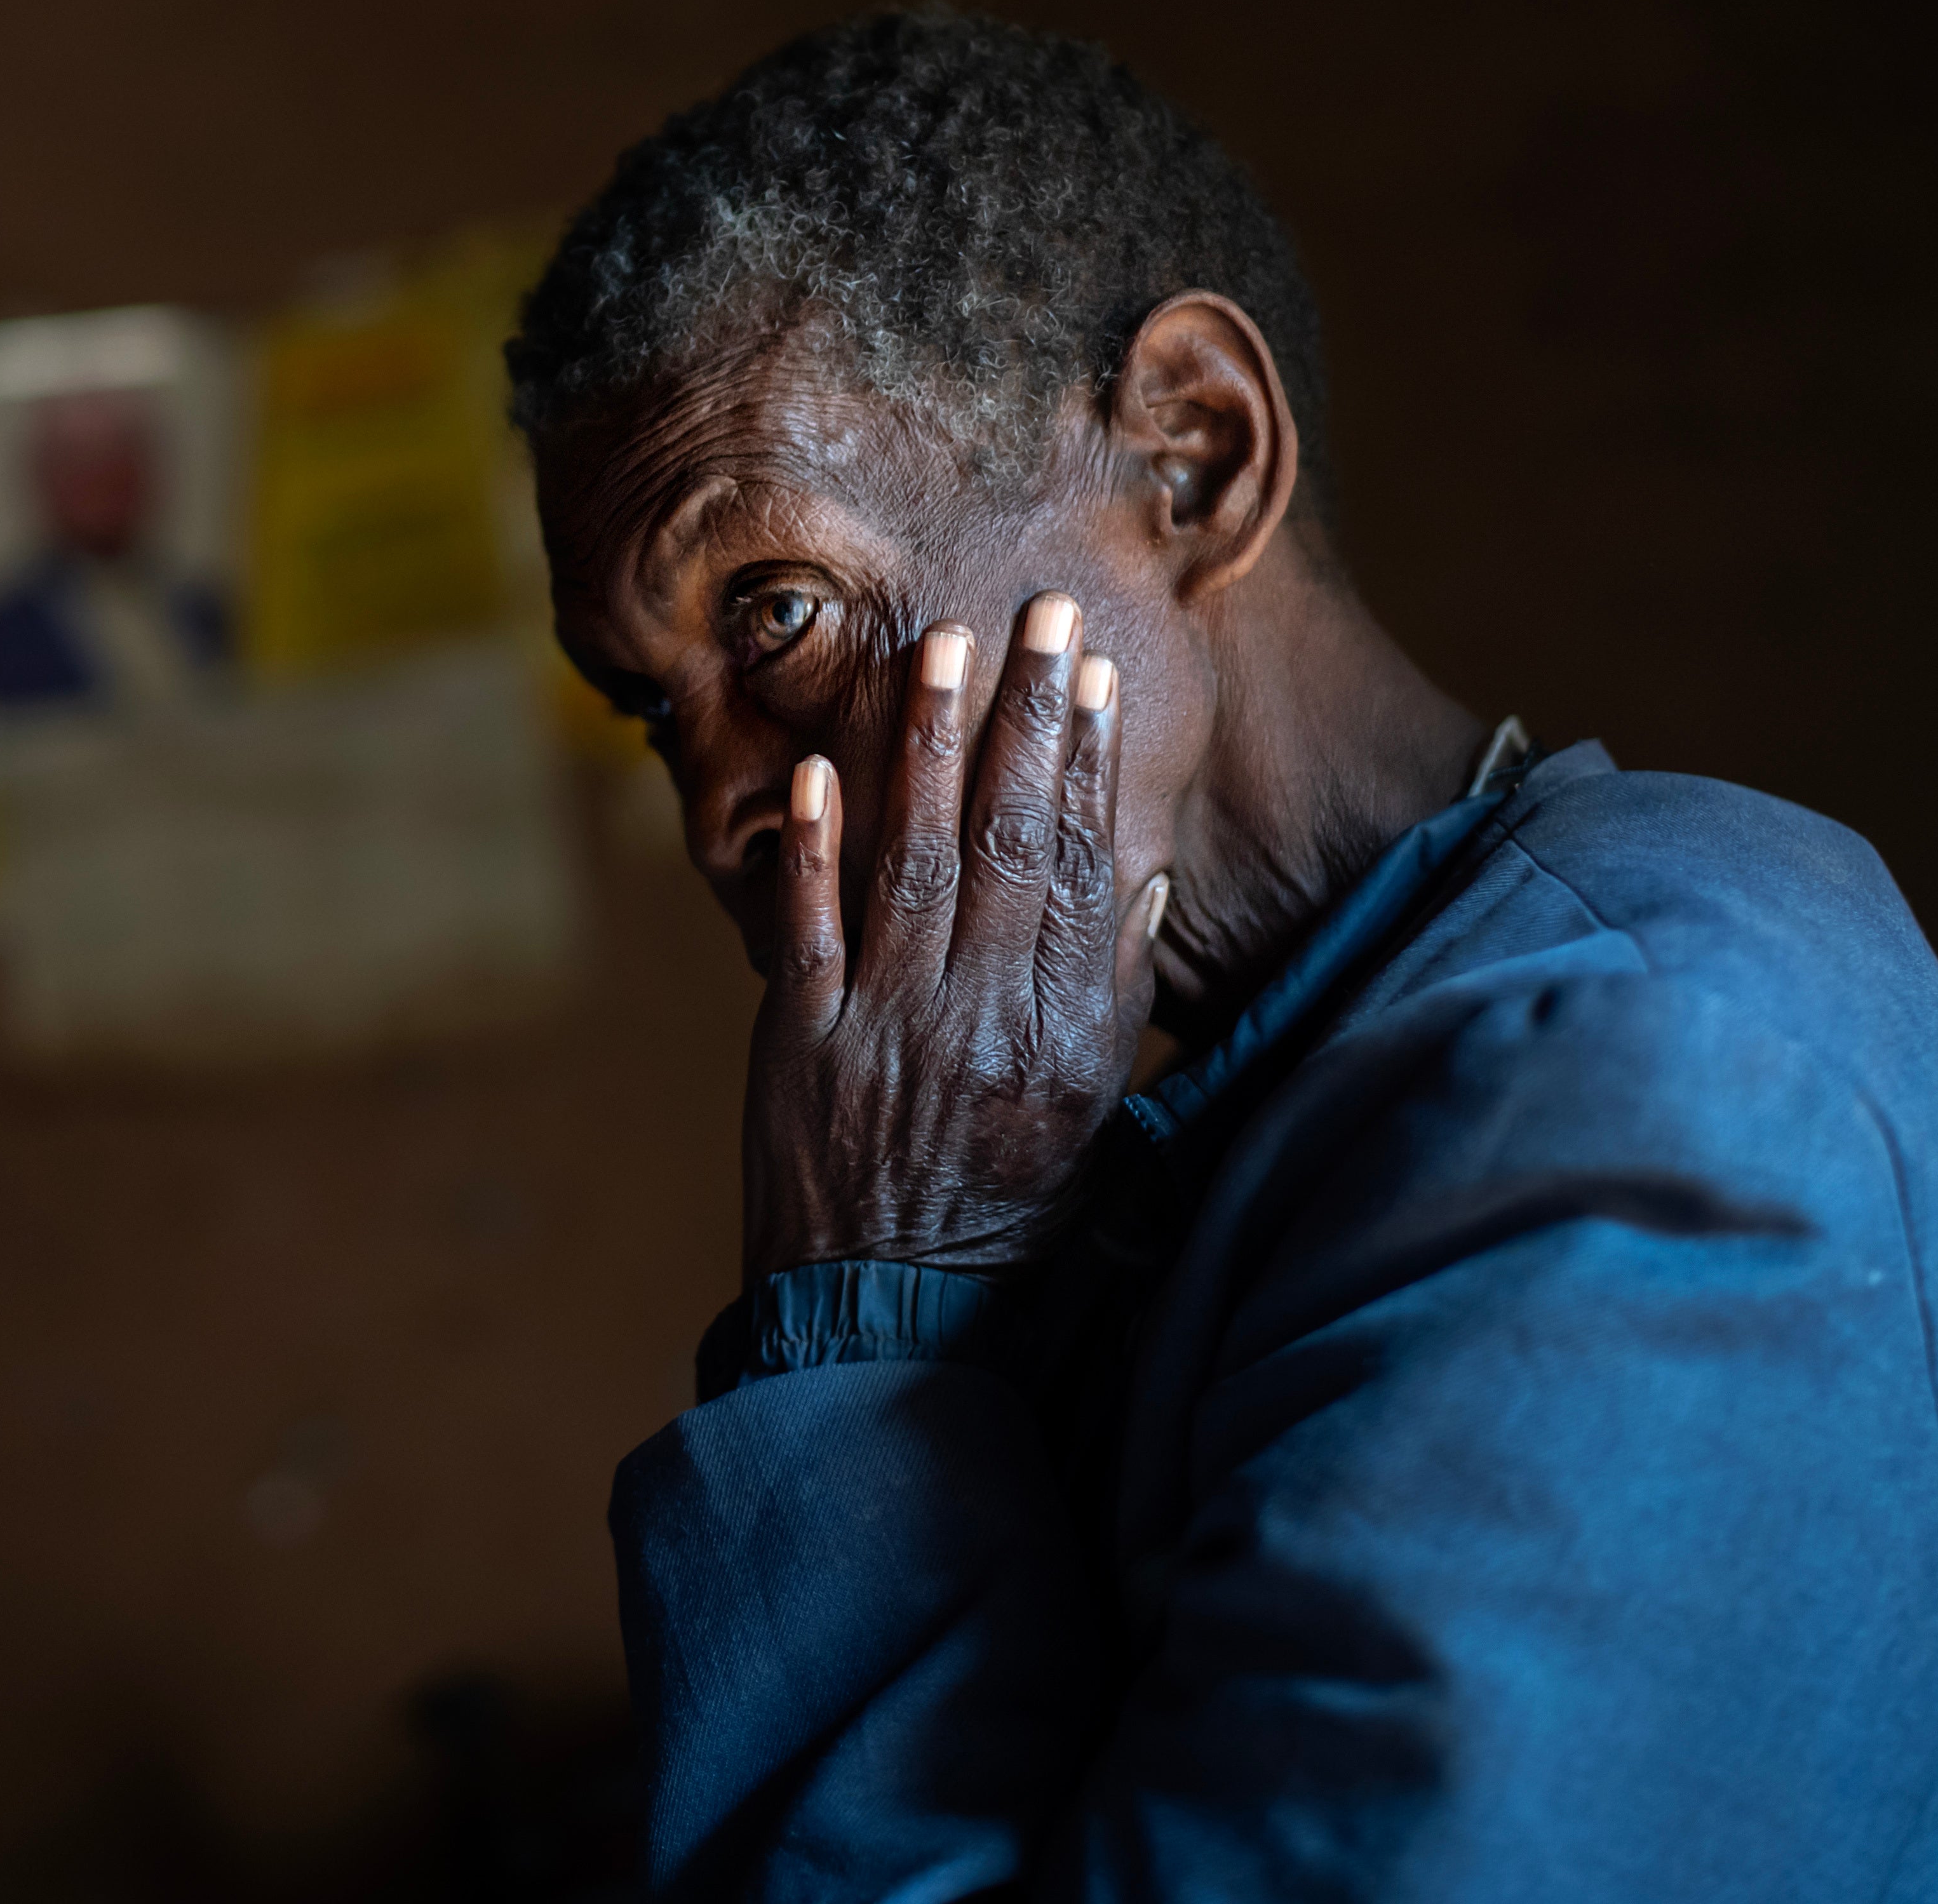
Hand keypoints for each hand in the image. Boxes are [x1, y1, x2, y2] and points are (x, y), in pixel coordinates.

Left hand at [743, 591, 1169, 1280]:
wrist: (889, 1325)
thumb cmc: (1006, 1215)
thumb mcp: (1091, 1120)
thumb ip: (1109, 998)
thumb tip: (1134, 885)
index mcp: (1063, 1041)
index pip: (1084, 874)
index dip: (1092, 767)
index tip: (1097, 676)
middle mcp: (983, 1022)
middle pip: (1012, 842)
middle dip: (1027, 718)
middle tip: (1042, 612)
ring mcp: (888, 1029)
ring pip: (915, 861)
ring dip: (929, 747)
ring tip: (944, 647)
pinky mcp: (803, 1046)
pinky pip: (808, 930)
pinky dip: (813, 847)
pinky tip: (819, 767)